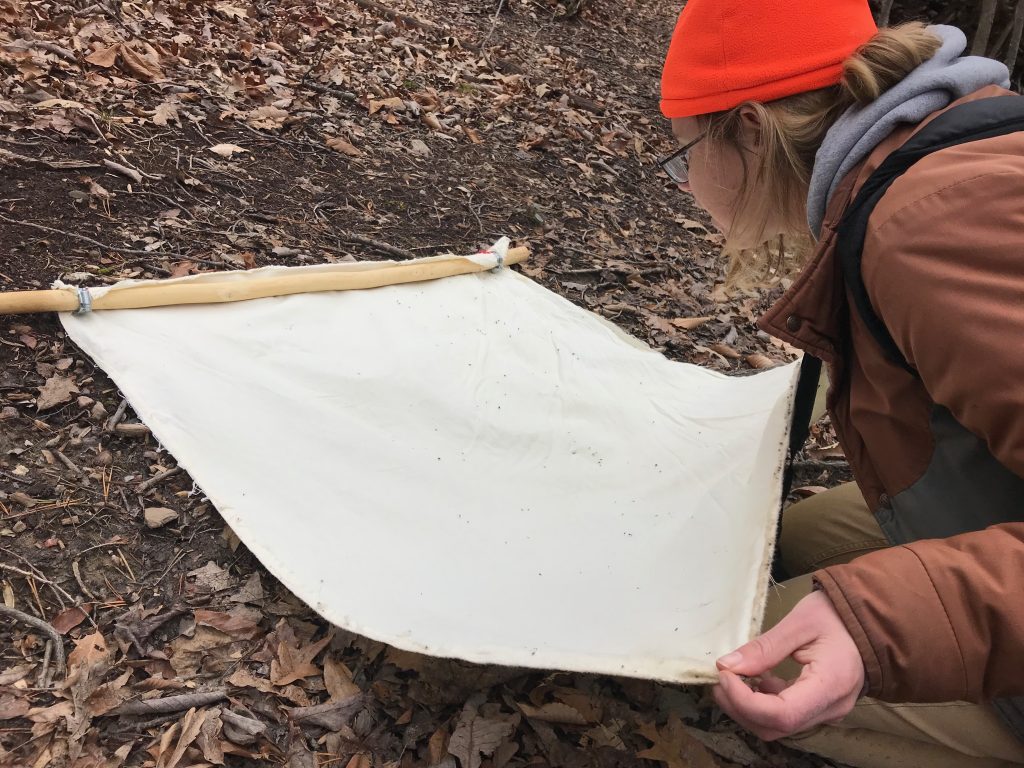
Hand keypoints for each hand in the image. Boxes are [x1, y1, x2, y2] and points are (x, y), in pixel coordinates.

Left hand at [712, 590, 865, 740]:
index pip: (782, 714)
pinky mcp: (821, 708)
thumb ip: (764, 648)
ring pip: (779, 726)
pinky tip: (757, 680)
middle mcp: (832, 708)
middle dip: (740, 706)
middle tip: (722, 676)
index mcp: (831, 685)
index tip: (725, 675)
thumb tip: (727, 665)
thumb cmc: (836, 615)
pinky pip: (787, 716)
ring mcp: (828, 712)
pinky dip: (763, 704)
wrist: (869, 621)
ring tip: (735, 677)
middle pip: (776, 726)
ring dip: (748, 707)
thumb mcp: (799, 622)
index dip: (745, 701)